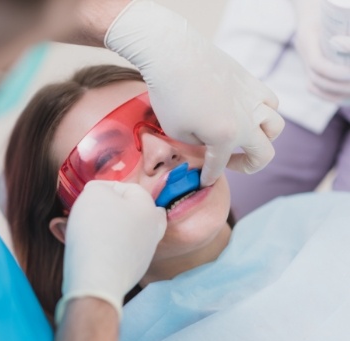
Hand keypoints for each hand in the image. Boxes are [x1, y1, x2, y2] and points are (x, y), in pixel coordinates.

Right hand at [55, 180, 166, 323]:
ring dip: (104, 229)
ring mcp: (144, 254)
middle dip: (110, 210)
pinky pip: (117, 253)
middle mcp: (152, 231)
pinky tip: (86, 249)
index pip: (128, 188)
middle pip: (133, 212)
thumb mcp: (94, 194)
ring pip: (124, 233)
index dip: (105, 188)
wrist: (96, 279)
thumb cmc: (97, 231)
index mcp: (149, 208)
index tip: (87, 195)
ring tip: (79, 230)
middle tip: (91, 212)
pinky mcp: (131, 272)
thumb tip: (100, 194)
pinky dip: (104, 248)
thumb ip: (99, 187)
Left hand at [105, 0, 283, 185]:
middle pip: (265, 153)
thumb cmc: (170, 95)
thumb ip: (197, 145)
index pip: (220, 166)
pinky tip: (247, 112)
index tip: (203, 182)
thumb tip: (208, 144)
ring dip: (263, 138)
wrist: (174, 55)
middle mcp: (247, 120)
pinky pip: (270, 101)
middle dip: (249, 166)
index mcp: (226, 137)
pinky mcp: (251, 81)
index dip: (209, 176)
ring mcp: (253, 99)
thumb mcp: (176, 131)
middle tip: (231, 164)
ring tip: (245, 137)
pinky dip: (264, 112)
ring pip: (276, 126)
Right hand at [294, 0, 349, 103]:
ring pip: (315, 86)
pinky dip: (329, 95)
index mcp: (307, 38)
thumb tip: (346, 44)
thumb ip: (345, 35)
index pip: (318, 64)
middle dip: (340, 86)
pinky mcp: (309, 68)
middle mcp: (303, 52)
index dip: (336, 72)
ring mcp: (304, 61)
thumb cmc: (332, 7)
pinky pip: (315, 88)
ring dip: (336, 93)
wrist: (313, 8)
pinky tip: (345, 97)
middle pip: (317, 79)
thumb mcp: (339, 13)